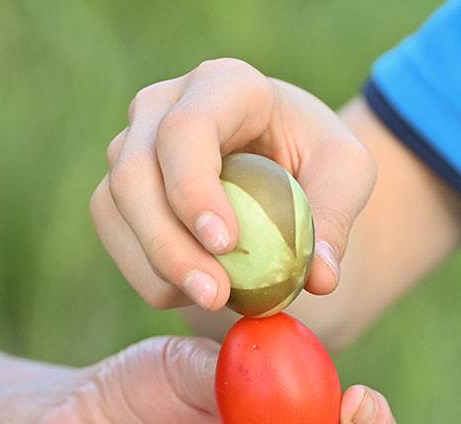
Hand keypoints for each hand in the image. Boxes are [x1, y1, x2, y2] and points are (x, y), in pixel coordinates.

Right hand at [91, 58, 376, 310]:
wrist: (278, 163)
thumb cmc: (314, 157)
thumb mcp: (346, 174)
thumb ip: (335, 219)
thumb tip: (321, 277)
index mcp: (223, 85)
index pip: (186, 130)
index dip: (194, 189)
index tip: (225, 245)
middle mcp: (162, 105)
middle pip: (134, 171)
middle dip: (168, 243)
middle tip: (215, 296)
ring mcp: (131, 144)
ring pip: (113, 205)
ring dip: (157, 265)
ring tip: (212, 301)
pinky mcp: (118, 187)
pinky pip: (114, 235)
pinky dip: (149, 275)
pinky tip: (193, 293)